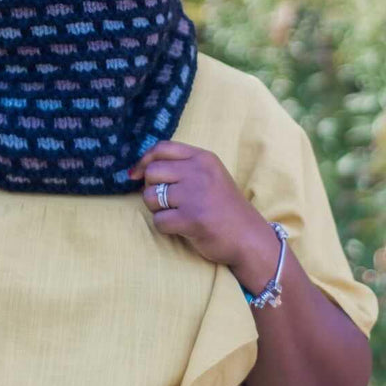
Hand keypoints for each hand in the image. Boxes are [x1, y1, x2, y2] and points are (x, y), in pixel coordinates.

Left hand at [128, 140, 271, 271]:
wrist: (249, 237)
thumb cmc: (223, 207)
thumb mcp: (209, 175)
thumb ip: (181, 167)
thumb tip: (135, 171)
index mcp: (203, 158)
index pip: (162, 148)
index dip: (143, 161)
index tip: (136, 175)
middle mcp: (199, 171)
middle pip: (152, 172)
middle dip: (151, 189)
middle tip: (166, 201)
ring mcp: (195, 195)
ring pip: (150, 197)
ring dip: (157, 209)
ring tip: (175, 214)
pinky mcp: (192, 219)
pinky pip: (159, 221)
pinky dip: (165, 227)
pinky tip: (181, 227)